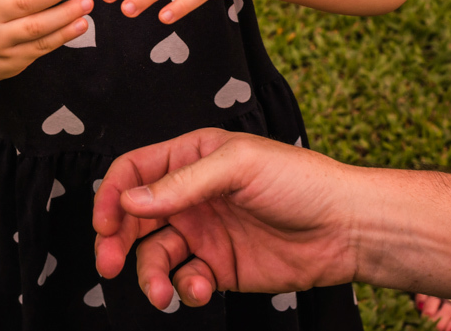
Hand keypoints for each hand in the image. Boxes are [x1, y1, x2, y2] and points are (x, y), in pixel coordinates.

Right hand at [93, 129, 356, 309]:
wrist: (346, 229)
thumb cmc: (300, 182)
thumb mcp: (238, 166)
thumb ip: (182, 184)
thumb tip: (129, 200)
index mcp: (193, 157)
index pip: (134, 172)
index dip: (111, 196)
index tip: (104, 225)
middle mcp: (192, 194)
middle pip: (133, 218)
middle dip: (116, 242)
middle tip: (110, 264)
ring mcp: (204, 232)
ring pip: (154, 255)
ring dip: (149, 275)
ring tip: (161, 292)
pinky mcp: (219, 267)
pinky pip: (183, 279)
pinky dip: (183, 288)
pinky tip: (199, 288)